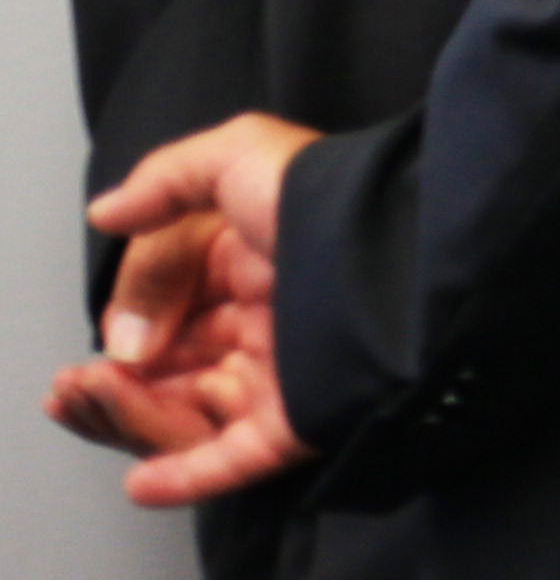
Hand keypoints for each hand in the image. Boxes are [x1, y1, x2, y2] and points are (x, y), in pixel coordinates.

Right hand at [48, 114, 316, 506]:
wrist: (407, 250)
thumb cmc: (327, 196)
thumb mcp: (241, 156)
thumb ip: (168, 180)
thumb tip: (106, 212)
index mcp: (256, 259)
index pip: (174, 301)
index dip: (131, 319)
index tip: (106, 338)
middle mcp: (272, 315)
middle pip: (177, 362)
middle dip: (121, 377)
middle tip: (74, 387)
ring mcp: (289, 369)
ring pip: (193, 410)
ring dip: (137, 418)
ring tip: (92, 408)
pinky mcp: (306, 417)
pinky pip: (239, 456)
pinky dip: (190, 474)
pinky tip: (144, 480)